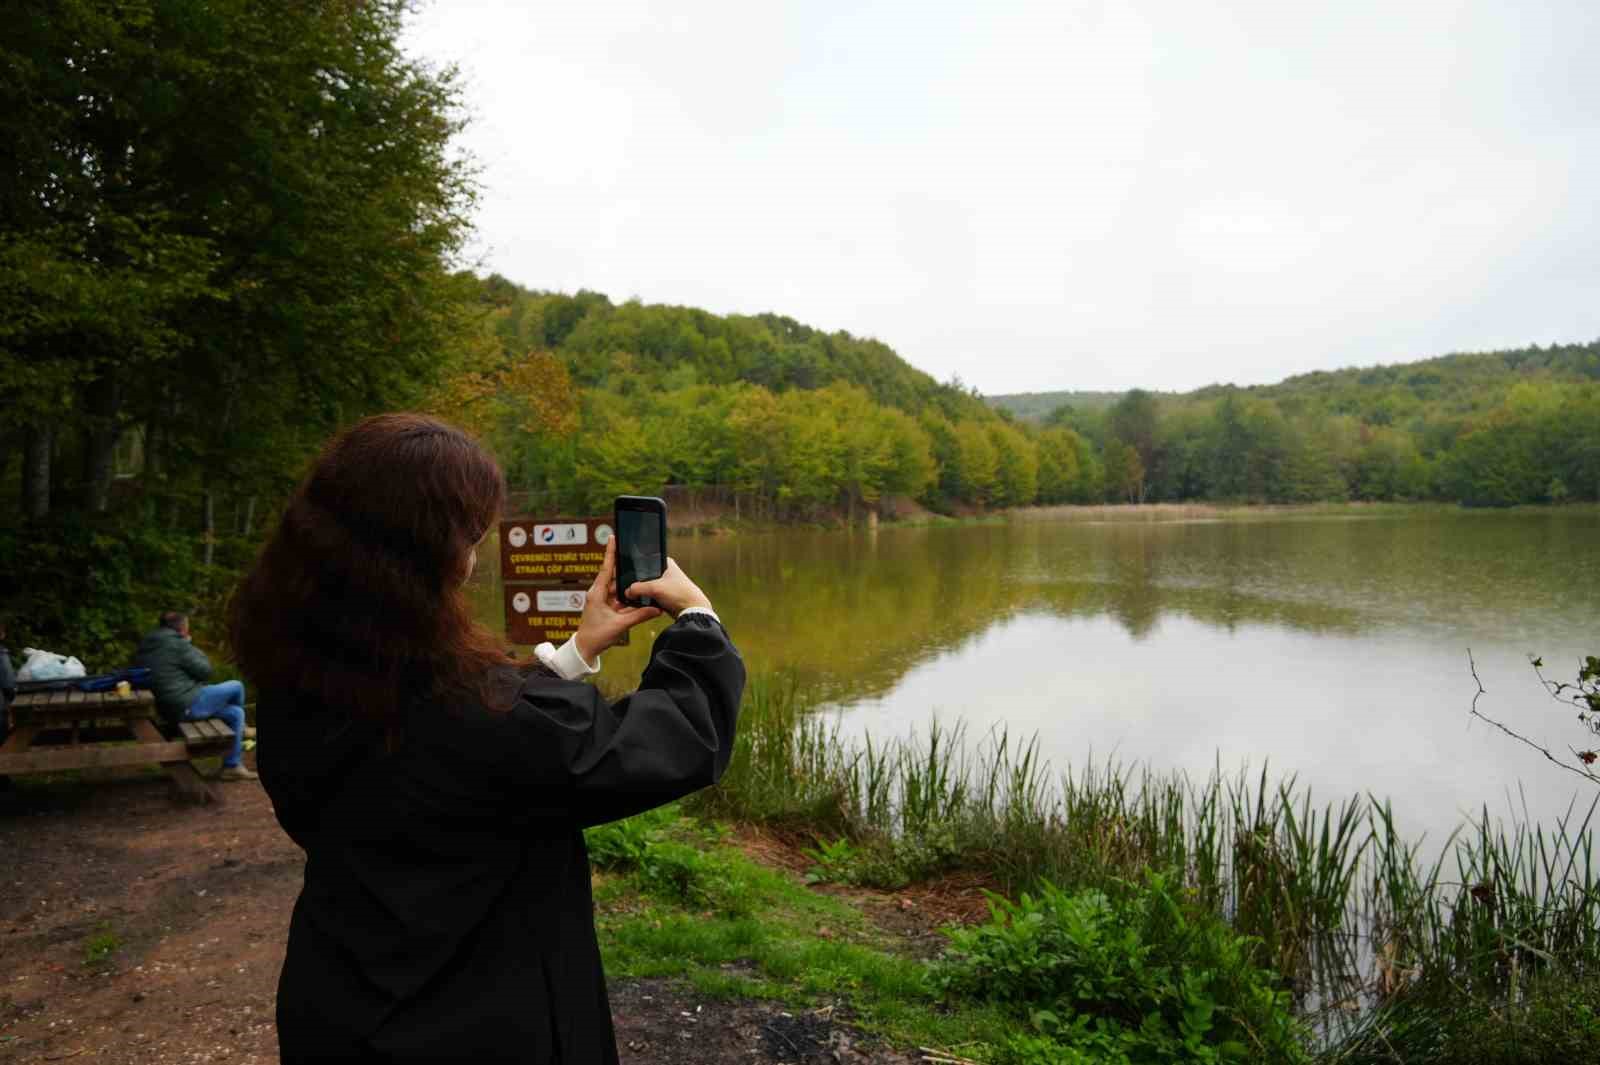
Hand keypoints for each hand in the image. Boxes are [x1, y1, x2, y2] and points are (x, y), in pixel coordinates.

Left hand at [574, 538, 661, 661]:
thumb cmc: (597, 636)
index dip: (610, 552)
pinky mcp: (606, 607)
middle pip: (615, 576)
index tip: (612, 537)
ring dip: (630, 587)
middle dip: (627, 570)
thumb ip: (639, 615)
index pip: (606, 568)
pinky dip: (629, 598)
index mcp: (597, 593)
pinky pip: (620, 598)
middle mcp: (598, 593)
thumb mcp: (620, 625)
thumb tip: (657, 608)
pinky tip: (640, 596)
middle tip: (637, 557)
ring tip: (643, 579)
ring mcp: (602, 600)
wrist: (586, 649)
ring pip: (619, 589)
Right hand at [625, 557, 711, 618]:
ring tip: (631, 598)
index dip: (634, 569)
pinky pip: (652, 597)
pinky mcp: (666, 596)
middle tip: (626, 589)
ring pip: (648, 588)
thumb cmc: (679, 594)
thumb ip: (638, 588)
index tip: (624, 576)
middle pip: (645, 576)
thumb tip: (627, 592)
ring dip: (641, 594)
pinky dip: (646, 601)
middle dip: (636, 584)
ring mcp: (666, 585)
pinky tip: (638, 604)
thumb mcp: (655, 588)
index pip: (645, 562)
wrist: (692, 611)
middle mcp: (666, 572)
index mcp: (666, 563)